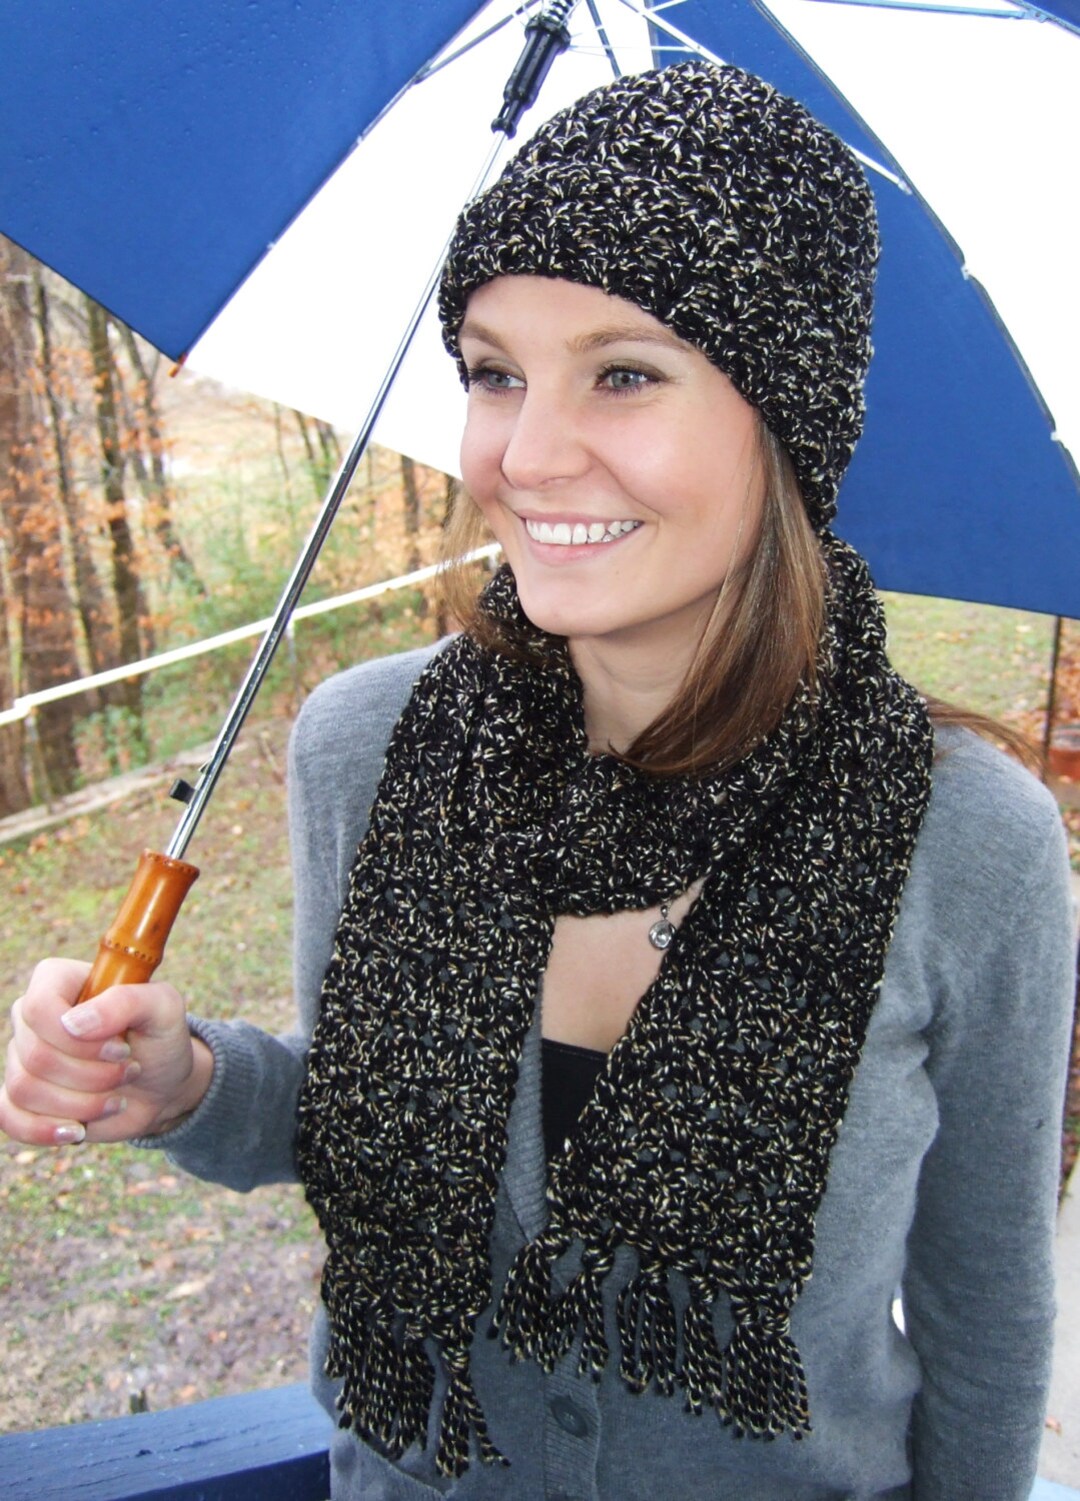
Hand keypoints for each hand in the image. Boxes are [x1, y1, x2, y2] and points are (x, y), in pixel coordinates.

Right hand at [0, 958, 213, 1145]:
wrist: (162, 1087)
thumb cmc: (161, 1039)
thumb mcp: (163, 1008)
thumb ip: (126, 1001)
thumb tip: (74, 1023)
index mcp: (59, 981)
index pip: (39, 1007)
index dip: (77, 1039)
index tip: (120, 1049)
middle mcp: (33, 1018)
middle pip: (35, 1055)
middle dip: (92, 1076)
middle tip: (129, 1070)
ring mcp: (24, 1058)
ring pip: (25, 1089)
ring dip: (81, 1103)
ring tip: (116, 1098)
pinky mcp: (23, 1097)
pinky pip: (8, 1117)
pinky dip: (44, 1129)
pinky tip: (78, 1130)